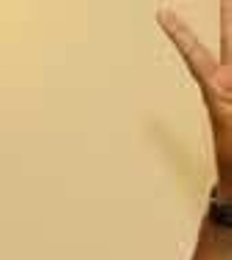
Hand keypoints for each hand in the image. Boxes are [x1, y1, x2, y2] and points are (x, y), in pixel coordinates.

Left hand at [159, 2, 231, 187]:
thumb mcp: (227, 120)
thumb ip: (222, 94)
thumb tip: (224, 76)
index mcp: (214, 88)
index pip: (195, 53)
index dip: (181, 33)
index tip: (162, 13)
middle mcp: (228, 81)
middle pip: (229, 39)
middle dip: (228, 15)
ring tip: (229, 3)